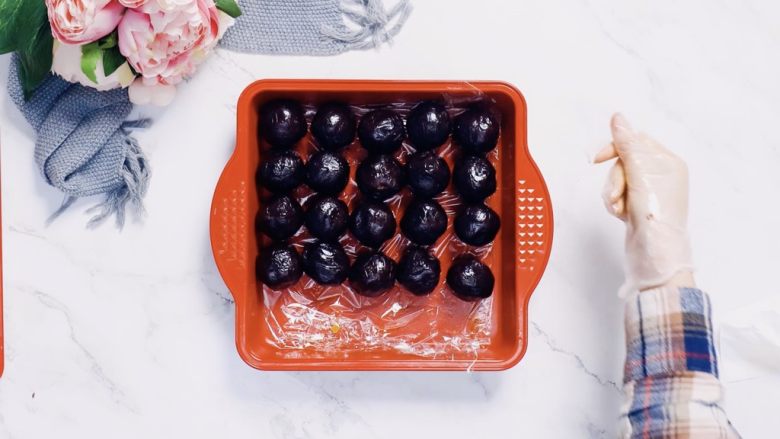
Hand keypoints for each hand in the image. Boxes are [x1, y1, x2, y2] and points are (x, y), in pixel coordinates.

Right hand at [594, 114, 694, 290]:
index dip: (615, 148)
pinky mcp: (638, 207)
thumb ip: (627, 144)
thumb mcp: (639, 173)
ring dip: (612, 193)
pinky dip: (614, 204)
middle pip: (624, 161)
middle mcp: (662, 176)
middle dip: (614, 179)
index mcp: (669, 163)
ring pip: (617, 179)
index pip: (637, 141)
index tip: (596, 159)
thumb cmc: (654, 214)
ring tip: (618, 209)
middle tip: (617, 196)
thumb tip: (618, 117)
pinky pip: (618, 195)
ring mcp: (649, 192)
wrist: (654, 254)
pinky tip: (620, 215)